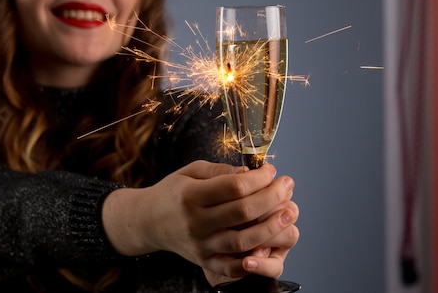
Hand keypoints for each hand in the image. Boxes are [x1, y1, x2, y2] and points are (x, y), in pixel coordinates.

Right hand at [101, 160, 298, 280]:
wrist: (148, 221)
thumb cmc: (173, 192)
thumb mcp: (191, 172)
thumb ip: (220, 172)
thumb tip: (249, 173)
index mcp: (191, 196)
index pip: (234, 187)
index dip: (258, 178)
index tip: (270, 171)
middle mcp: (196, 222)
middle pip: (243, 212)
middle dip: (272, 197)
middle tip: (287, 185)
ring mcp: (201, 245)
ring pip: (243, 240)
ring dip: (271, 227)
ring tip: (289, 212)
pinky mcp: (205, 261)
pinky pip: (232, 266)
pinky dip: (253, 260)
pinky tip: (270, 245)